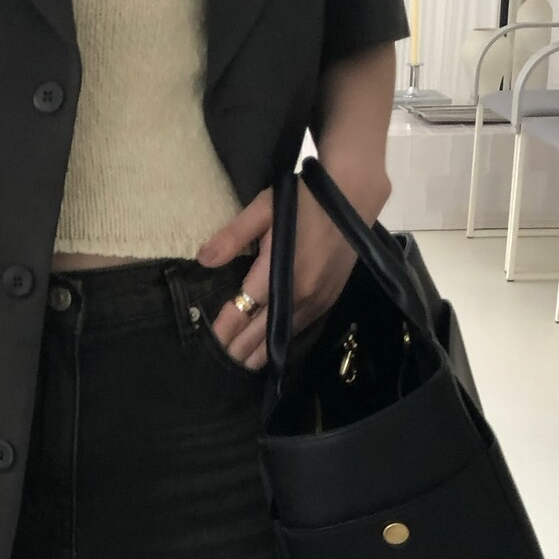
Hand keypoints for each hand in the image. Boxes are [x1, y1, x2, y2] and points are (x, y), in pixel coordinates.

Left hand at [194, 181, 363, 371]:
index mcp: (277, 274)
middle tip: (223, 364)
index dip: (226, 330)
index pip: (243, 311)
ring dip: (264, 350)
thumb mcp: (262, 210)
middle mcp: (298, 295)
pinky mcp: (331, 297)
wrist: (354, 194)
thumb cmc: (304, 199)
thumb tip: (203, 260)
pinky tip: (277, 345)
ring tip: (246, 364)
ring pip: (285, 334)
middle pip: (262, 332)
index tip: (211, 344)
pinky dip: (286, 339)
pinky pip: (303, 326)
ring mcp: (318, 299)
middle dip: (241, 348)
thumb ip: (232, 237)